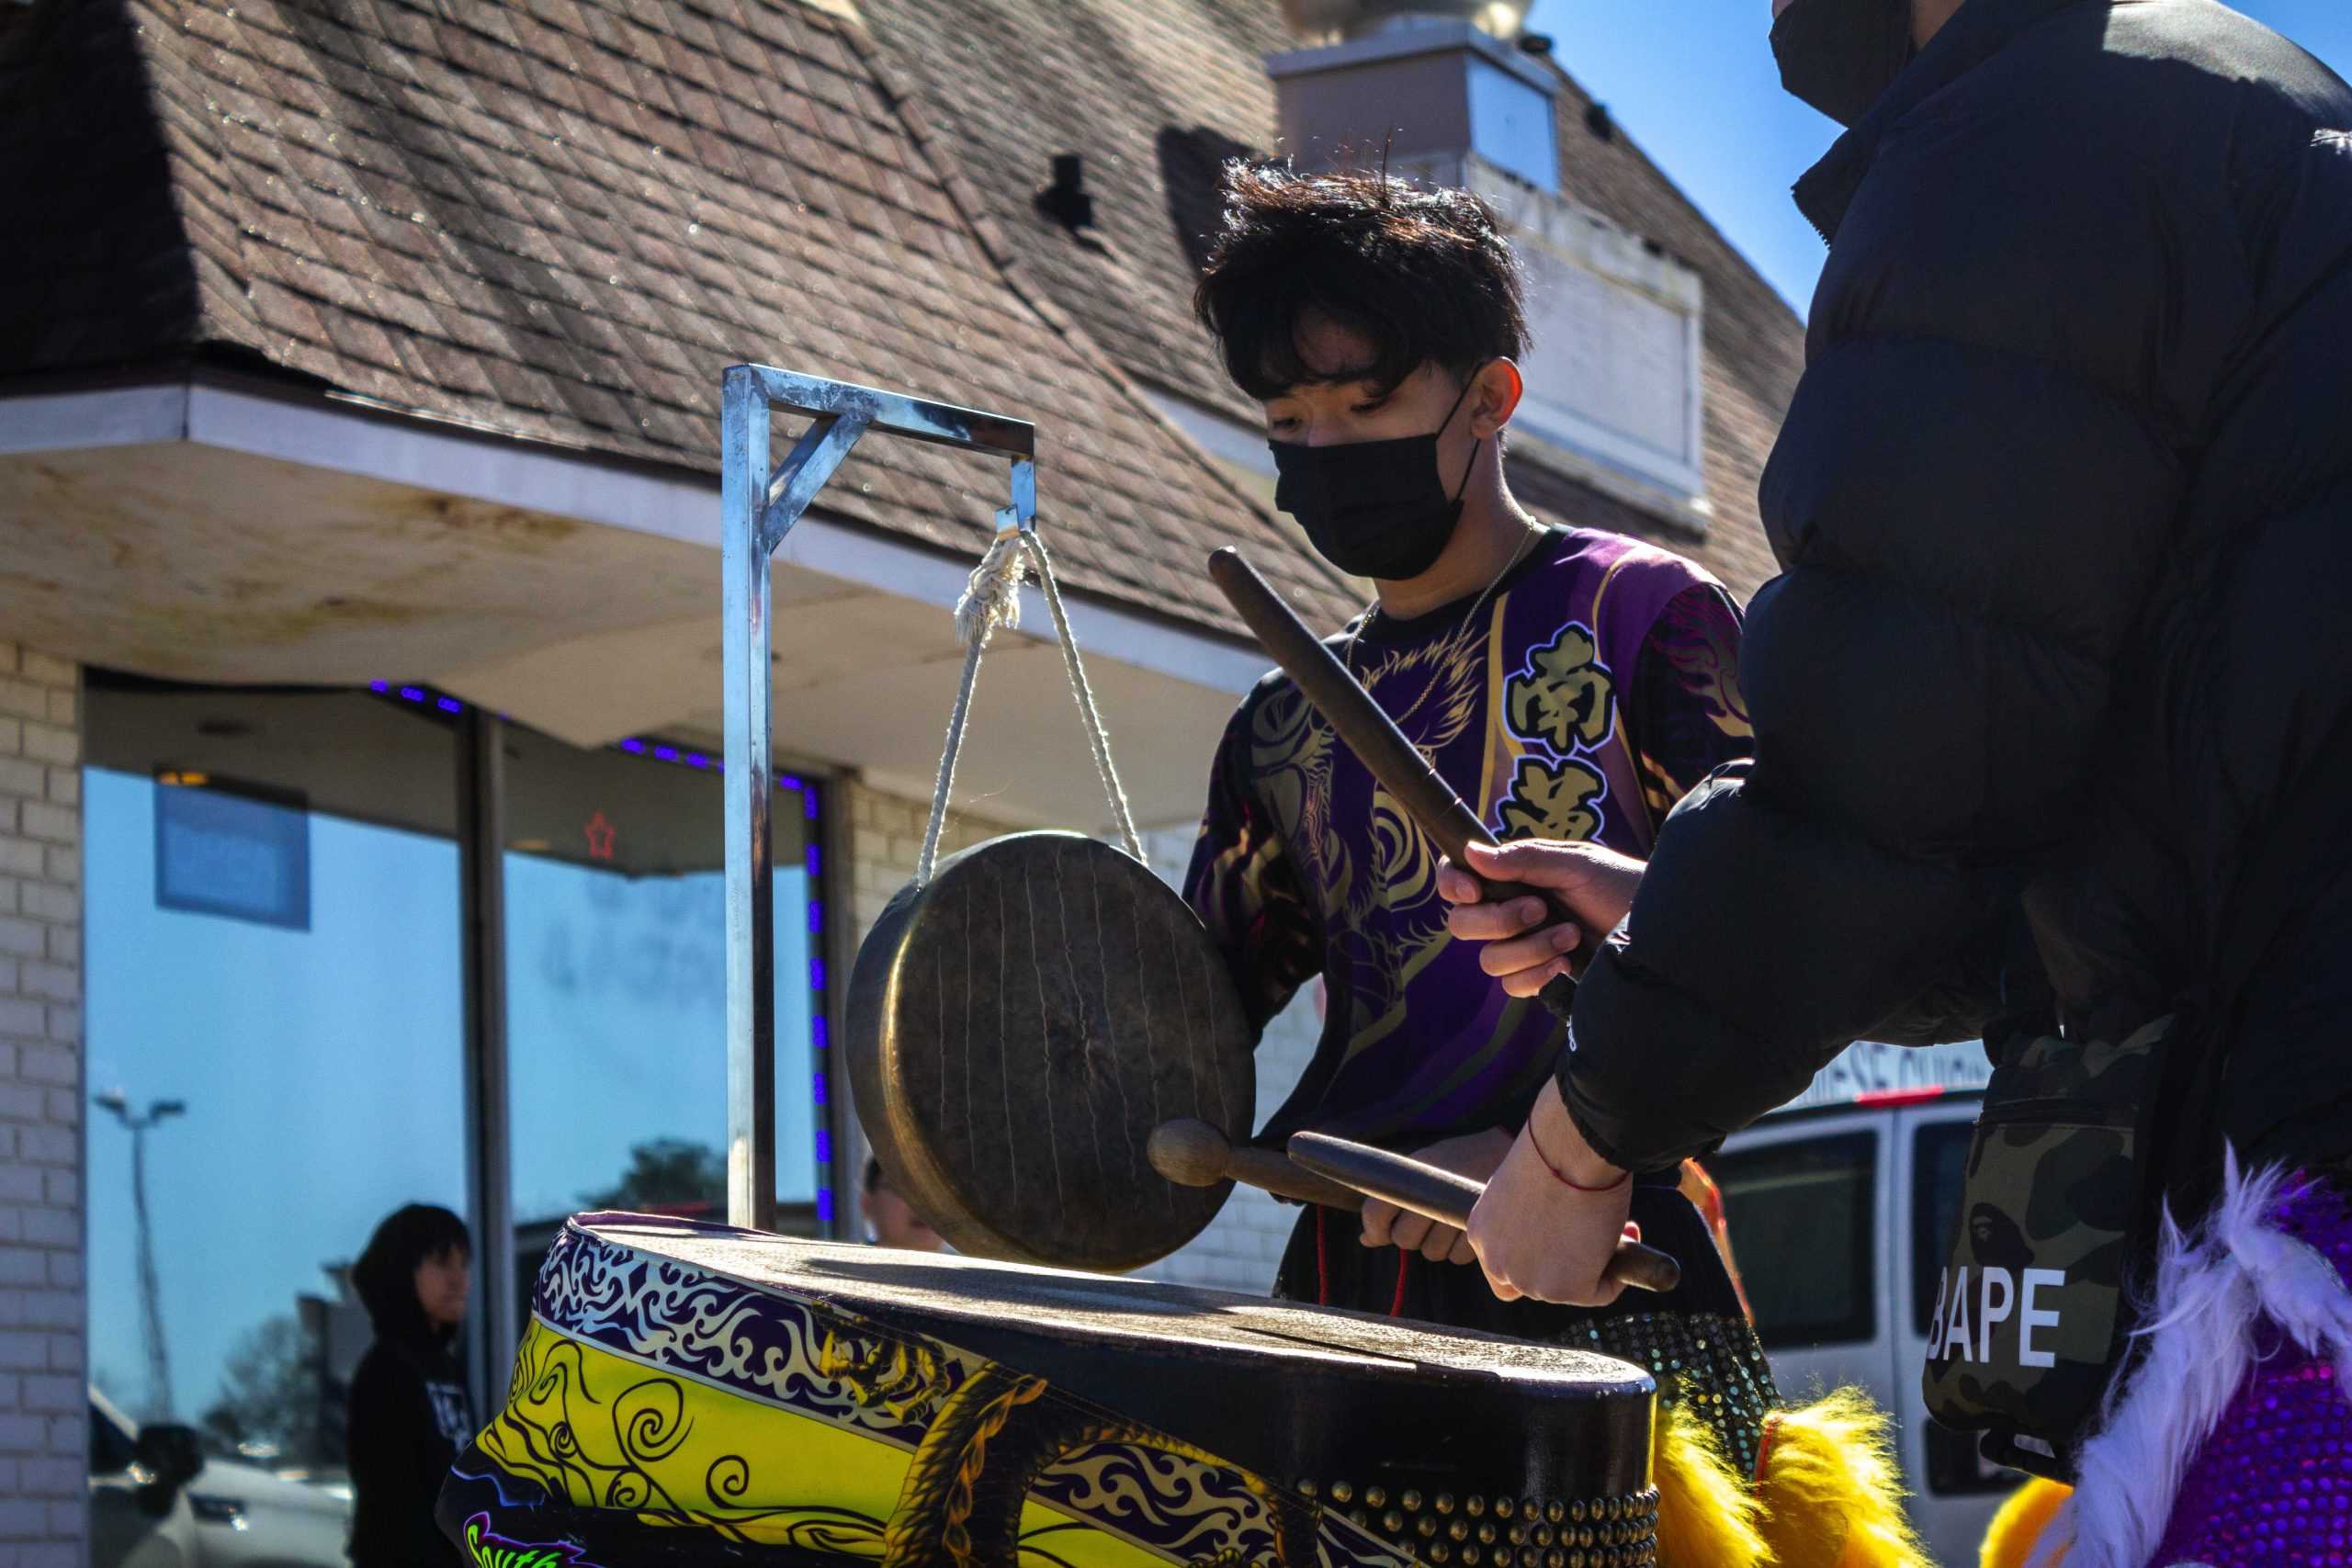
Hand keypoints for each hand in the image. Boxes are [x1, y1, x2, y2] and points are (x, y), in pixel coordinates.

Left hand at [1361, 1127, 1515, 1265]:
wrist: (1503, 1152)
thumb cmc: (1456, 1161)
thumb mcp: (1421, 1169)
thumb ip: (1390, 1202)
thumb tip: (1365, 1240)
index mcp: (1414, 1173)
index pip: (1376, 1212)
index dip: (1374, 1229)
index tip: (1379, 1233)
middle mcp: (1432, 1193)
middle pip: (1404, 1239)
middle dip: (1410, 1234)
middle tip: (1425, 1218)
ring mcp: (1455, 1213)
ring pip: (1430, 1252)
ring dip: (1435, 1242)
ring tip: (1447, 1219)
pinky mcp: (1479, 1231)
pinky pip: (1455, 1258)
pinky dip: (1457, 1248)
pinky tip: (1463, 1226)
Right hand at [1438, 840, 1647, 997]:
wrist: (1660, 932)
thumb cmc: (1622, 886)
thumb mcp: (1576, 865)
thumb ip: (1524, 859)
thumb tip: (1471, 851)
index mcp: (1515, 876)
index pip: (1460, 877)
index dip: (1453, 884)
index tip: (1474, 890)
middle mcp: (1512, 911)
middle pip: (1462, 924)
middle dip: (1498, 920)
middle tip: (1541, 909)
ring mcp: (1524, 947)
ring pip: (1489, 959)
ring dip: (1528, 948)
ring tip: (1571, 936)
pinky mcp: (1541, 977)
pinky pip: (1513, 985)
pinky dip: (1537, 975)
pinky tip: (1567, 964)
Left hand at [1467, 1081, 1632, 1304]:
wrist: (1568, 1150)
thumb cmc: (1551, 1153)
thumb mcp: (1523, 1191)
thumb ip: (1531, 1219)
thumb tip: (1564, 1232)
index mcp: (1482, 1234)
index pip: (1505, 1269)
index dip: (1539, 1259)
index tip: (1564, 1240)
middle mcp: (1497, 1263)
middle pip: (1537, 1283)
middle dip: (1570, 1260)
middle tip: (1594, 1230)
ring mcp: (1529, 1281)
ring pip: (1570, 1288)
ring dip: (1594, 1264)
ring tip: (1609, 1224)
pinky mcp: (1565, 1290)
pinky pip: (1601, 1291)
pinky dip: (1616, 1273)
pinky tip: (1626, 1238)